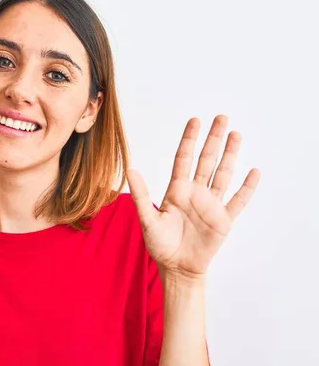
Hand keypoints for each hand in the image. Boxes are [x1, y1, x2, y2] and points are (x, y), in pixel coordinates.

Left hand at [127, 115, 260, 280]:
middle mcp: (195, 193)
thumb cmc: (160, 244)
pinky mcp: (223, 220)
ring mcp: (211, 205)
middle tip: (222, 117)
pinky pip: (238, 201)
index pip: (184, 158)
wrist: (177, 268)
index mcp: (177, 190)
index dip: (190, 139)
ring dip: (231, 155)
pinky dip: (246, 187)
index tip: (195, 120)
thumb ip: (141, 195)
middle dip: (214, 139)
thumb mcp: (147, 219)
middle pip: (207, 160)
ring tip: (237, 135)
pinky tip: (253, 172)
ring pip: (223, 174)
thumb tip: (130, 170)